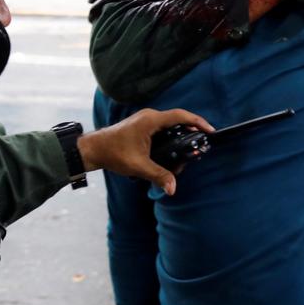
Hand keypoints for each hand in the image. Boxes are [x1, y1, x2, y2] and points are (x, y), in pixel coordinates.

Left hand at [77, 109, 212, 194]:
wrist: (94, 149)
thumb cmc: (113, 153)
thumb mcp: (138, 166)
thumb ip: (158, 175)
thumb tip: (172, 188)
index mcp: (151, 121)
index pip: (180, 116)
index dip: (197, 121)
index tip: (210, 130)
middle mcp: (150, 117)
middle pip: (178, 121)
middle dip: (190, 135)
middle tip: (198, 150)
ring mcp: (146, 121)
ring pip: (170, 127)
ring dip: (180, 138)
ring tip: (185, 156)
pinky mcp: (143, 127)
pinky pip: (163, 130)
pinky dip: (171, 140)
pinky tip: (172, 155)